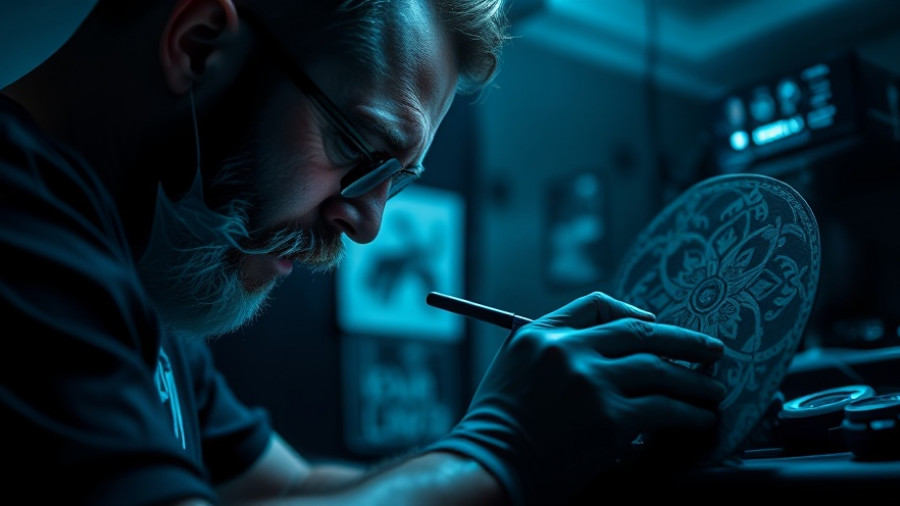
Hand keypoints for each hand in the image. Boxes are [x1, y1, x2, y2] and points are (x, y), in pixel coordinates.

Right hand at [430, 291, 726, 504]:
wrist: (489, 465)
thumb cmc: (498, 427)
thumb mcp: (512, 369)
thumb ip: (552, 353)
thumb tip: (606, 357)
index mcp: (542, 334)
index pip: (597, 305)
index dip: (634, 314)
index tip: (658, 325)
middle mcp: (569, 350)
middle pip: (641, 331)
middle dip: (685, 340)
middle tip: (713, 349)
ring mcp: (591, 382)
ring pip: (660, 369)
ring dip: (695, 381)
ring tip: (715, 390)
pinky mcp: (610, 418)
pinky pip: (664, 408)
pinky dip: (690, 413)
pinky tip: (701, 418)